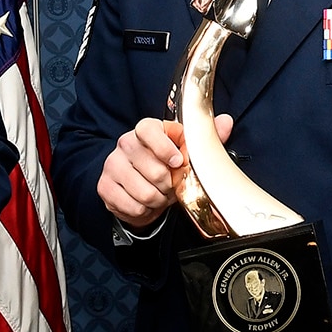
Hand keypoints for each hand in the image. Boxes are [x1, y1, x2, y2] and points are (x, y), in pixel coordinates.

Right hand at [97, 114, 232, 227]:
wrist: (141, 186)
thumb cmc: (166, 164)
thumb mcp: (187, 150)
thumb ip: (206, 137)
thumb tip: (226, 121)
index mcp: (145, 129)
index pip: (149, 130)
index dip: (164, 147)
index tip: (177, 161)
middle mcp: (125, 143)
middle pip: (153, 169)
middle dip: (169, 184)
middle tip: (171, 185)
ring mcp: (112, 165)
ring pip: (144, 192)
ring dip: (158, 199)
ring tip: (160, 194)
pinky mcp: (105, 187)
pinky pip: (133, 206)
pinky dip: (145, 210)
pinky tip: (146, 203)